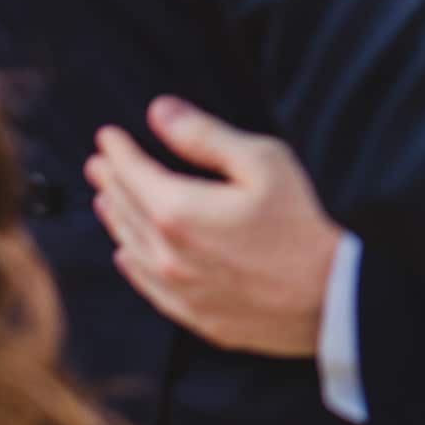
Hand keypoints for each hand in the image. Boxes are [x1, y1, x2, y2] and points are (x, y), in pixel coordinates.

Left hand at [83, 96, 339, 358]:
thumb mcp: (262, 162)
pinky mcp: (193, 313)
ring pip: (130, 247)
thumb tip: (160, 111)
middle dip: (110, 181)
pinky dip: (130, 263)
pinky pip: (145, 286)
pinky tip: (125, 254)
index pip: (132, 173)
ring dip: (114, 219)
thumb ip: (205, 136)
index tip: (107, 135)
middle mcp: (165, 253)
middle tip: (97, 163)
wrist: (326, 295)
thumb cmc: (299, 222)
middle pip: (125, 210)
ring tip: (105, 199)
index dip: (117, 151)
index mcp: (177, 212)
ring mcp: (177, 288)